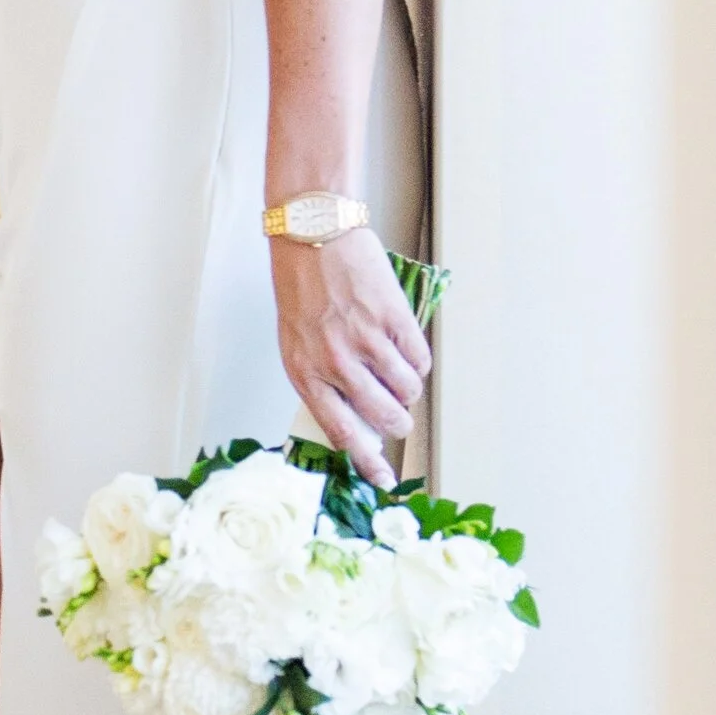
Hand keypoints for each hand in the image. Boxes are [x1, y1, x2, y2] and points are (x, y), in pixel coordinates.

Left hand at [271, 225, 429, 480]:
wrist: (313, 235)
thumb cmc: (301, 288)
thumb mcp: (296, 343)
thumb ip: (321, 381)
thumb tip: (356, 420)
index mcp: (306, 373)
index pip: (343, 435)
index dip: (369, 463)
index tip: (386, 479)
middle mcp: (335, 362)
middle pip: (385, 418)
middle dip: (398, 422)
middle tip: (397, 412)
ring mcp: (366, 340)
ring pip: (407, 391)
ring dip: (408, 390)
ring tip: (397, 372)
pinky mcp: (392, 317)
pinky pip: (419, 359)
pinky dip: (417, 361)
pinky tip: (403, 347)